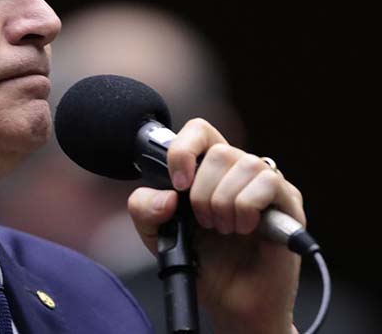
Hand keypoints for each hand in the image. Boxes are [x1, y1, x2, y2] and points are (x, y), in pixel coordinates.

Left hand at [127, 118, 303, 333]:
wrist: (229, 303)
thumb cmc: (200, 263)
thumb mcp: (156, 234)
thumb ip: (144, 208)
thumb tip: (168, 196)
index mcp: (208, 169)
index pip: (199, 130)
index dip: (184, 150)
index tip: (177, 184)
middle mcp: (239, 171)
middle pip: (219, 150)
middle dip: (202, 192)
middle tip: (204, 222)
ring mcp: (267, 185)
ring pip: (244, 163)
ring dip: (224, 202)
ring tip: (224, 229)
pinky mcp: (289, 204)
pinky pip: (268, 182)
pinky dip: (246, 207)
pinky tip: (244, 229)